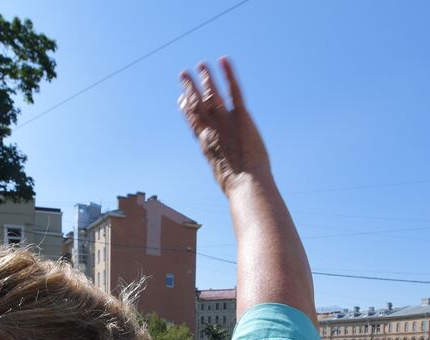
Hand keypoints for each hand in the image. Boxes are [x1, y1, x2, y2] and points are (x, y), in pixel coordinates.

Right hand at [178, 58, 270, 194]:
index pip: (193, 121)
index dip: (186, 108)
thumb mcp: (226, 178)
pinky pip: (234, 91)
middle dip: (189, 88)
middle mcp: (212, 130)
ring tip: (201, 64)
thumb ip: (225, 170)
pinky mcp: (242, 117)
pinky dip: (228, 74)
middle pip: (197, 104)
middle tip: (183, 74)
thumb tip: (231, 182)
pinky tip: (224, 61)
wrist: (247, 185)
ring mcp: (226, 122)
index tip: (182, 98)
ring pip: (213, 95)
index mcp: (206, 144)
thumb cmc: (239, 188)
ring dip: (206, 78)